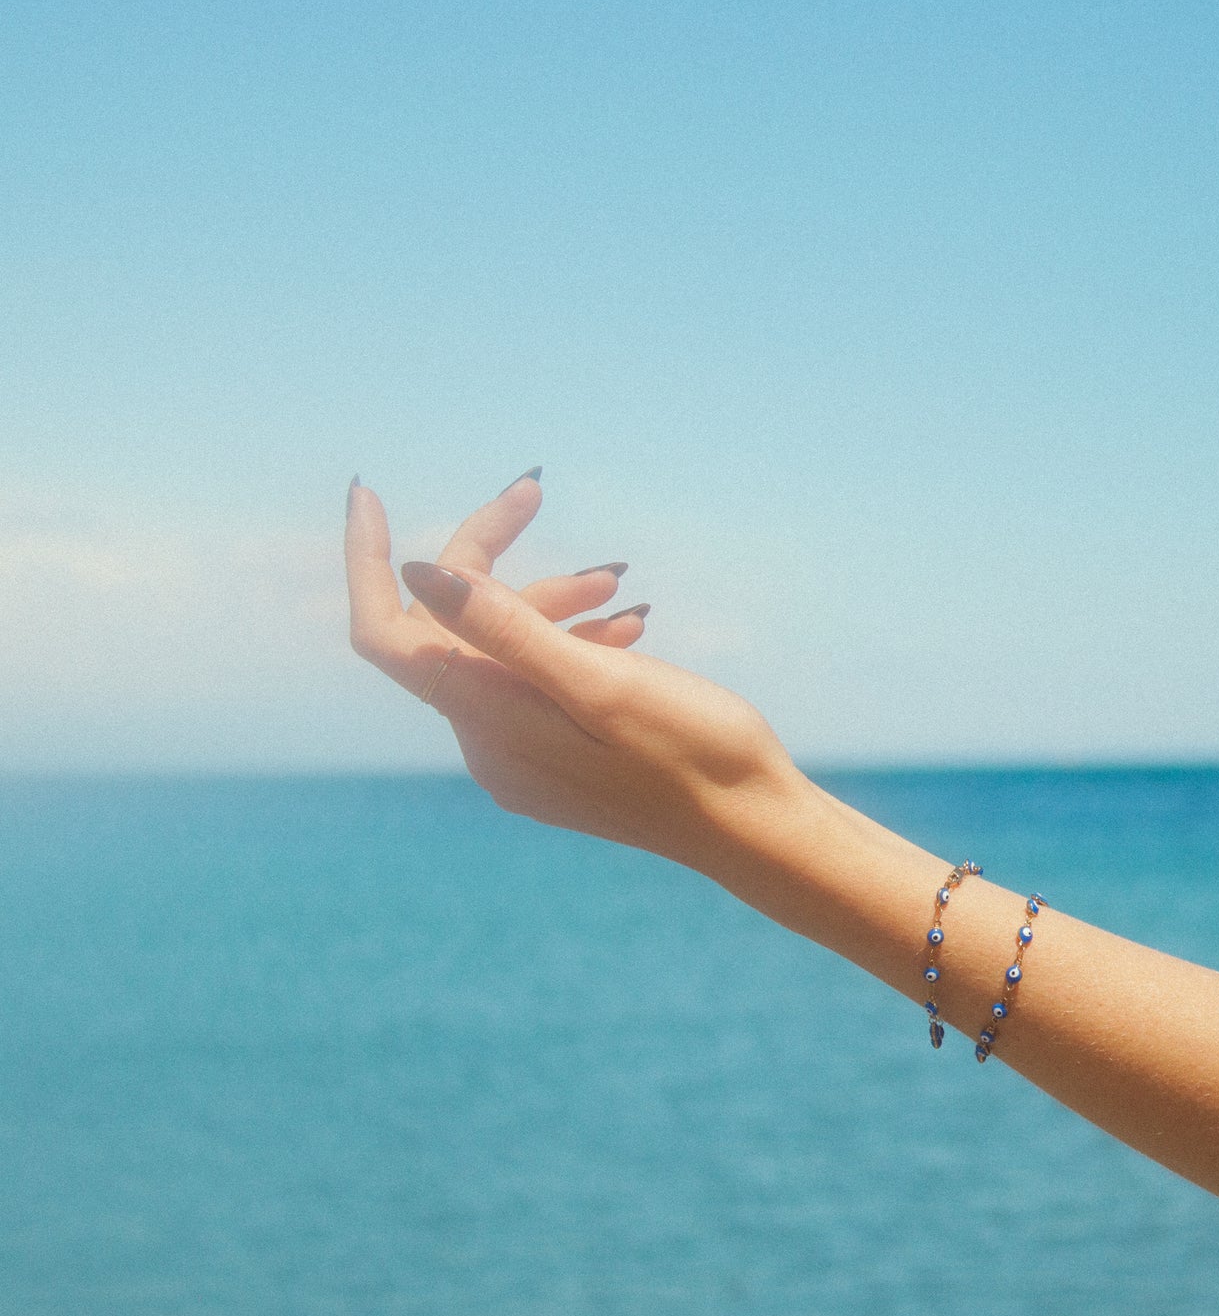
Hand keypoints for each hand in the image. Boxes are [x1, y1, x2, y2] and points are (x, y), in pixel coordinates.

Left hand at [343, 472, 803, 869]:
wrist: (754, 827)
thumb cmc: (691, 755)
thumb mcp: (601, 683)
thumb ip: (507, 631)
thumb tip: (419, 572)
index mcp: (489, 723)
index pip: (387, 634)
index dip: (367, 561)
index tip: (368, 492)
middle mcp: (490, 745)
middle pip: (449, 627)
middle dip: (488, 555)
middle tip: (535, 488)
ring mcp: (523, 756)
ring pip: (501, 649)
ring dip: (548, 597)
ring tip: (618, 581)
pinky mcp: (559, 758)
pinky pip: (537, 680)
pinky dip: (571, 638)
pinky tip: (627, 624)